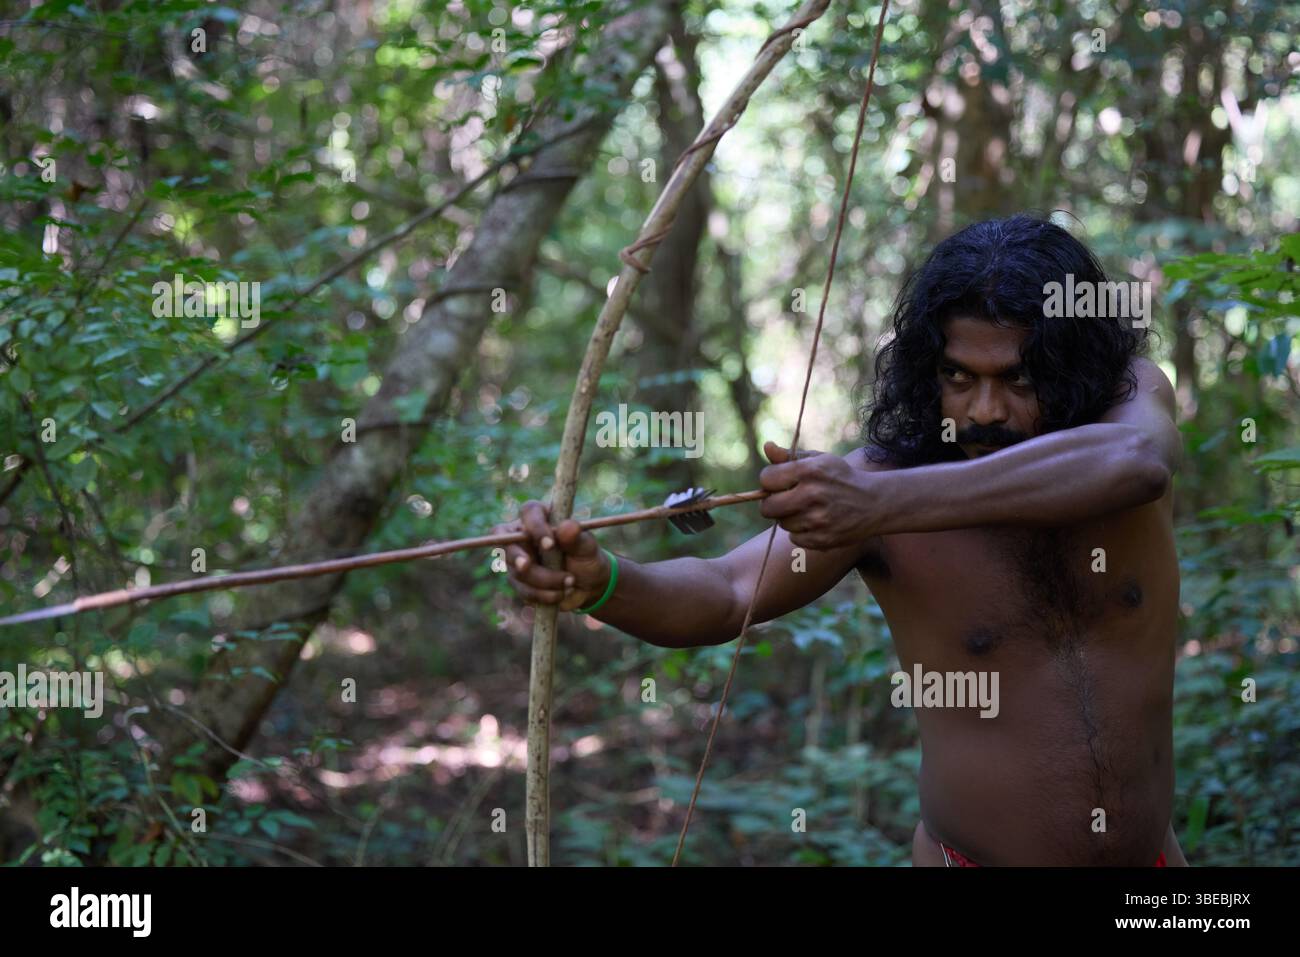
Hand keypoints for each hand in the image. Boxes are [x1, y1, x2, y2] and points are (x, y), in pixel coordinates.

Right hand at [494, 500, 610, 611]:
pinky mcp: (519, 580)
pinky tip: (561, 594)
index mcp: (542, 516)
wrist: (589, 584)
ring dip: (544, 581)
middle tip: (527, 565)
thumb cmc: (587, 557)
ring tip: (570, 582)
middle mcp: (524, 535)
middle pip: (508, 542)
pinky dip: (543, 595)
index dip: (535, 527)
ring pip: (517, 571)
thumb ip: (577, 537)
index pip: (529, 512)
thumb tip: (567, 526)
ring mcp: (518, 559)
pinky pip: (523, 590)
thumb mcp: (587, 547)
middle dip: (518, 557)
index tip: (550, 544)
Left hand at [758, 440, 880, 549]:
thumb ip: (789, 456)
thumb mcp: (820, 460)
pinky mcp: (822, 539)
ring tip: (808, 509)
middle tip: (786, 500)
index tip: (779, 481)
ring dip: (789, 518)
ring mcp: (817, 520)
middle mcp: (812, 495)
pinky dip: (801, 532)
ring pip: (782, 524)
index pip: (767, 479)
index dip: (770, 480)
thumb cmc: (841, 477)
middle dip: (773, 503)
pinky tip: (816, 522)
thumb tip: (767, 446)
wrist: (874, 502)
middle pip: (767, 508)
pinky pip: (794, 538)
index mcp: (810, 471)